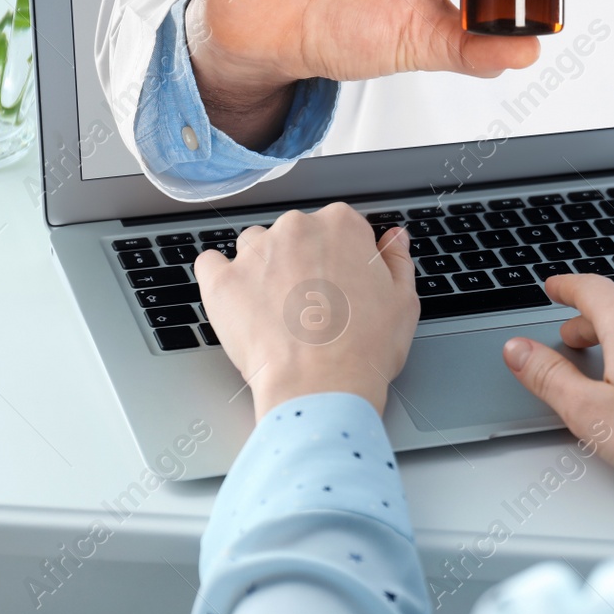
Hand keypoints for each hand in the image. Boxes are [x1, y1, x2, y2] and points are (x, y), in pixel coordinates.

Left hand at [194, 204, 419, 418]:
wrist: (321, 387)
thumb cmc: (364, 348)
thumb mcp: (403, 301)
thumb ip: (396, 261)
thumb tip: (393, 240)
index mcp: (341, 226)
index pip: (339, 227)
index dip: (342, 258)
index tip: (342, 283)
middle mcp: (296, 228)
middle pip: (296, 234)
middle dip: (302, 261)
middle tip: (312, 304)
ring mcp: (256, 253)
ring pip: (255, 247)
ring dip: (263, 268)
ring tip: (276, 309)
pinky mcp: (222, 281)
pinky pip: (211, 264)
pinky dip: (220, 277)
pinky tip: (236, 300)